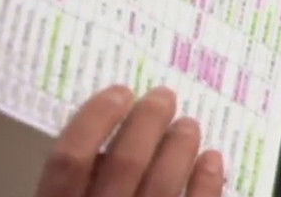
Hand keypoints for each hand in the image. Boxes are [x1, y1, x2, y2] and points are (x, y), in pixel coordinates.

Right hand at [33, 85, 224, 196]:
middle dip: (148, 122)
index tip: (119, 92)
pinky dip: (208, 181)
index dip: (94, 120)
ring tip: (189, 125)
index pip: (69, 162)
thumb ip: (81, 187)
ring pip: (163, 184)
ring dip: (181, 146)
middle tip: (164, 97)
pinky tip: (212, 159)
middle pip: (124, 164)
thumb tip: (109, 138)